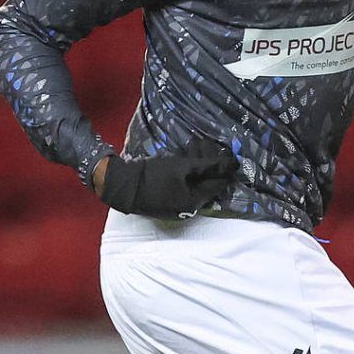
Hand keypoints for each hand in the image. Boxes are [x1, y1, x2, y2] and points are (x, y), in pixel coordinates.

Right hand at [96, 138, 238, 218]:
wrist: (121, 185)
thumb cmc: (152, 176)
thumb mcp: (182, 167)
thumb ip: (208, 166)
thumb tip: (232, 165)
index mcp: (194, 202)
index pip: (218, 184)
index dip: (224, 167)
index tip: (228, 152)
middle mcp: (188, 209)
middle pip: (206, 184)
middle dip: (209, 163)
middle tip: (206, 144)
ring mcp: (176, 207)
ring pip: (195, 184)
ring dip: (197, 166)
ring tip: (194, 146)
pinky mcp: (167, 202)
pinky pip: (184, 187)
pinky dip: (187, 173)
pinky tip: (184, 159)